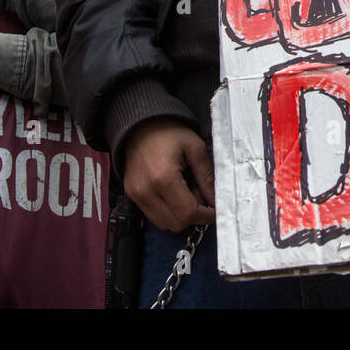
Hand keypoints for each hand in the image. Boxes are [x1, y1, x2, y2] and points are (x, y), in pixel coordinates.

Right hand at [122, 118, 215, 232]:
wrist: (140, 125)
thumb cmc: (170, 133)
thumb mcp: (196, 149)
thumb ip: (208, 178)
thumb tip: (218, 202)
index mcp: (163, 178)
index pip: (188, 213)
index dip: (207, 215)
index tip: (217, 209)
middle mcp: (146, 192)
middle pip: (177, 223)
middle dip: (194, 214)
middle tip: (200, 194)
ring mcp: (136, 196)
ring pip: (165, 224)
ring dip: (180, 215)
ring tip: (186, 192)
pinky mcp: (131, 196)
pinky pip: (154, 216)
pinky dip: (168, 211)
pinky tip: (173, 193)